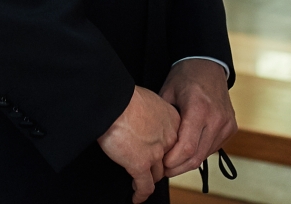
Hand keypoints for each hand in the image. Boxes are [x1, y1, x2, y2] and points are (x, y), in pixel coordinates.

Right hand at [98, 86, 180, 202]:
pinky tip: (136, 197)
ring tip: (141, 181)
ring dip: (149, 179)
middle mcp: (169, 139)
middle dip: (160, 165)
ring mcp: (156, 154)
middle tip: (150, 167)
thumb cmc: (126, 97)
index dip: (168, 150)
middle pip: (169, 160)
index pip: (176, 143)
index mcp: (173, 122)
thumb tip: (146, 119)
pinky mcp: (140, 165)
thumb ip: (153, 114)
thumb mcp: (149, 100)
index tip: (161, 154)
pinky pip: (144, 186)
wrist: (114, 102)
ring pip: (158, 174)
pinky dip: (140, 194)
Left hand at [159, 59, 236, 177]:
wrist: (208, 65)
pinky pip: (213, 148)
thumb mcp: (167, 94)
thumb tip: (153, 147)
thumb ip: (163, 121)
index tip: (159, 164)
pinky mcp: (231, 127)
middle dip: (177, 168)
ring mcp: (226, 123)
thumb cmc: (185, 77)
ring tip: (172, 161)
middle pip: (196, 157)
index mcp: (199, 108)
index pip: (186, 148)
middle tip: (162, 170)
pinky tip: (187, 149)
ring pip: (205, 156)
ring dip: (188, 162)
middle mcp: (217, 118)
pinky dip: (199, 152)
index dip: (171, 162)